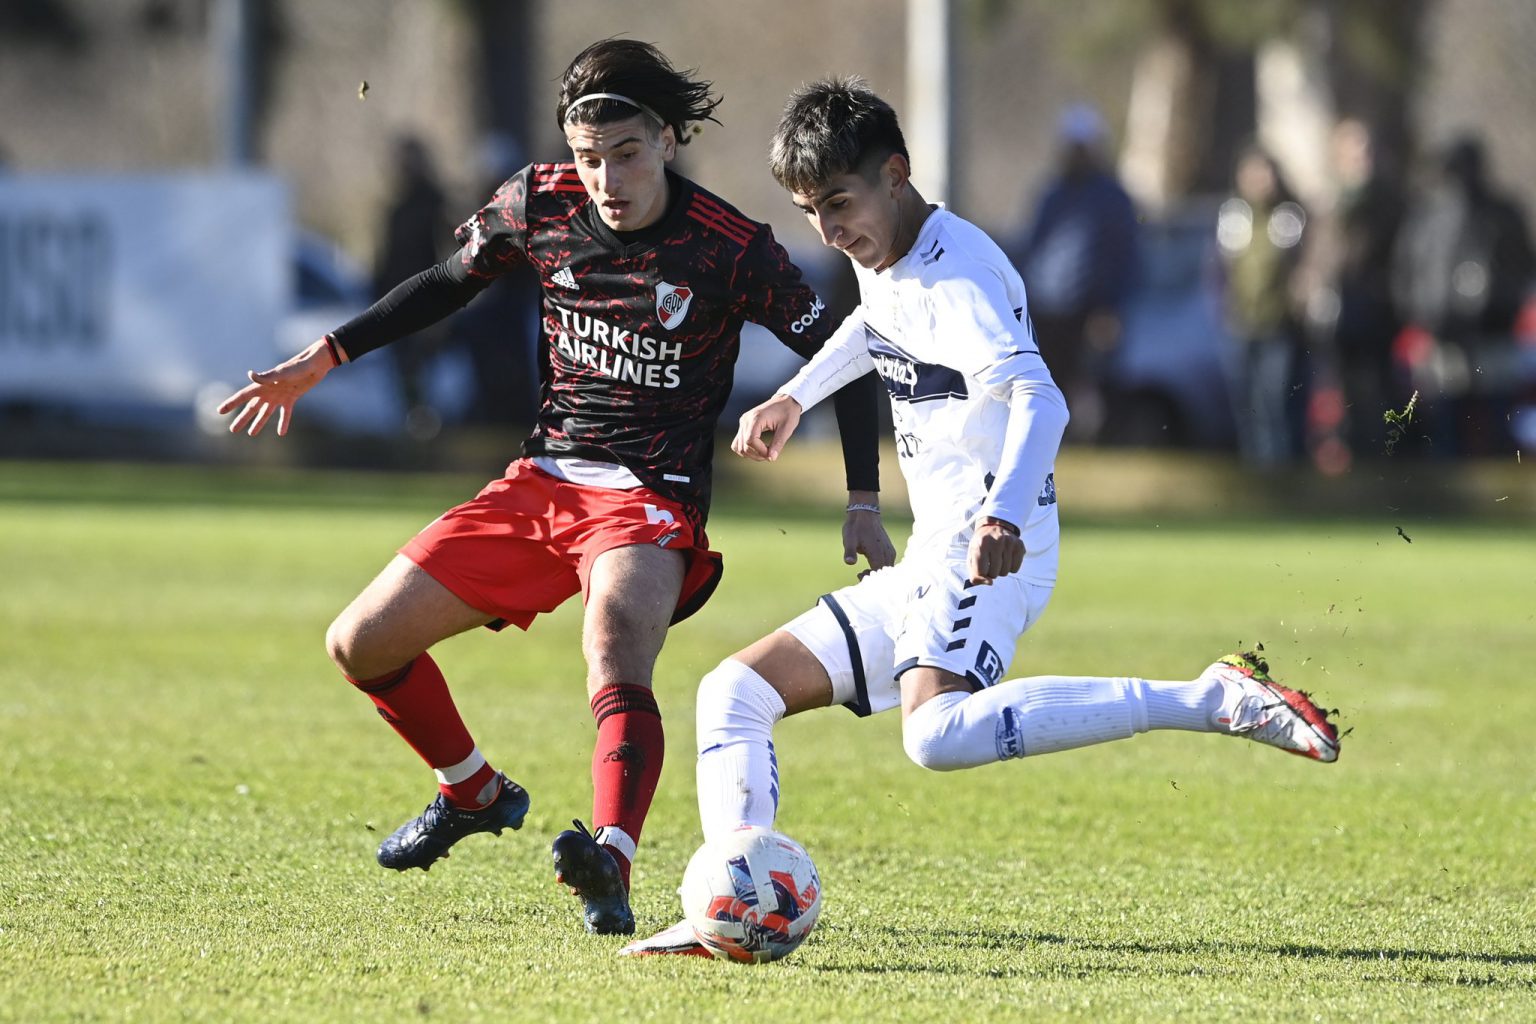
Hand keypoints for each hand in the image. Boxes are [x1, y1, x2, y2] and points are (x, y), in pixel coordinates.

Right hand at [215, 339, 335, 436]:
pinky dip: (284, 422)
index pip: (243, 396)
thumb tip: (250, 375)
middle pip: (252, 407)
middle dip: (243, 418)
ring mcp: (279, 395)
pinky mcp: (291, 398)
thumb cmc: (297, 367)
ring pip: (266, 412)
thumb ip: (266, 377)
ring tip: (251, 434)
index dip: (231, 403)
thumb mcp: (282, 372)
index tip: (220, 411)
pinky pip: (286, 413)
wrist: (315, 364)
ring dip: (259, 423)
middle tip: (233, 430)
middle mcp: (269, 391)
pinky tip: (281, 433)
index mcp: (263, 385)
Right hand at [732, 394, 801, 461]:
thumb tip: (772, 458)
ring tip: (765, 452)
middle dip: (757, 454)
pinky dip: (747, 449)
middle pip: (743, 446)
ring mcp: (743, 422)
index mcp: (756, 418)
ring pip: (738, 446)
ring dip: (751, 454)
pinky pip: (739, 442)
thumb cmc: (788, 412)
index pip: (750, 441)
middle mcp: (746, 420)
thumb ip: (778, 444)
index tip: (772, 453)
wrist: (786, 401)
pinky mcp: (744, 425)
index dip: (760, 451)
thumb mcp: (786, 429)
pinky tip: (758, 448)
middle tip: (770, 454)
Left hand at [843, 498, 896, 575]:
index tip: (858, 574)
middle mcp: (887, 554)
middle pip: (884, 575)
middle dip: (873, 577)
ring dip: (877, 573)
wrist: (865, 513)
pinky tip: (871, 564)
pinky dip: (881, 568)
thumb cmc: (856, 527)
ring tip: (864, 569)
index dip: (868, 578)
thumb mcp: (849, 540)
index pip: (877, 575)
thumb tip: (849, 562)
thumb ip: (849, 552)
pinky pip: (889, 564)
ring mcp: (890, 552)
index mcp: (877, 554)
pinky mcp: (890, 550)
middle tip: (860, 573)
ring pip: (888, 570)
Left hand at [967, 517, 1023, 584]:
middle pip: (994, 573)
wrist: (993, 527)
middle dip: (991, 572)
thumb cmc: (981, 546)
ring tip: (998, 559)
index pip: (981, 572)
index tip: (982, 568)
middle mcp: (995, 542)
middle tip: (990, 561)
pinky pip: (1015, 569)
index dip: (981, 574)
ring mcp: (1009, 543)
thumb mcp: (972, 557)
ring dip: (1001, 570)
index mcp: (980, 545)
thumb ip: (975, 574)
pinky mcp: (1019, 545)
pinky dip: (1010, 568)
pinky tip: (1007, 558)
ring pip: (1005, 572)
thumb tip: (990, 583)